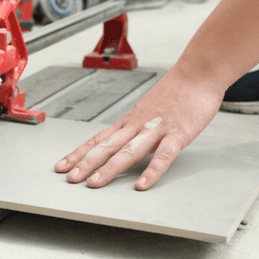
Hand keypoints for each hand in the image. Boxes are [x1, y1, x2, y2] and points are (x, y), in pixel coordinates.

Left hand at [54, 65, 224, 189]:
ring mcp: (155, 129)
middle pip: (106, 147)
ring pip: (128, 151)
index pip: (97, 140)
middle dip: (85, 163)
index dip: (78, 153)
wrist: (197, 73)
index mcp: (128, 122)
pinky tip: (142, 184)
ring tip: (94, 183)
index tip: (61, 166)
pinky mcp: (177, 134)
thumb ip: (133, 128)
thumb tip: (118, 144)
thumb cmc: (174, 93)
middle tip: (70, 178)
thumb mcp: (145, 110)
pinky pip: (163, 156)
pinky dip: (152, 170)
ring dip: (109, 168)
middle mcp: (136, 125)